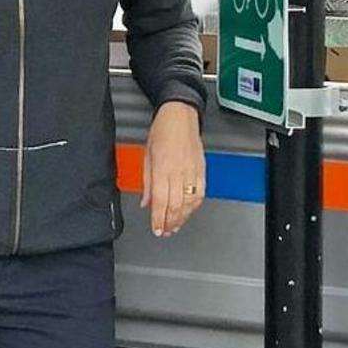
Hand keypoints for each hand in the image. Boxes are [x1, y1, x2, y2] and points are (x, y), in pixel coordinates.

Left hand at [140, 102, 203, 235]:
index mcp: (162, 168)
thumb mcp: (146, 156)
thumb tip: (145, 202)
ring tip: (175, 226)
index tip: (156, 229)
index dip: (158, 219)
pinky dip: (194, 206)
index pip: (160, 201)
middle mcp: (178, 172)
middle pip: (175, 205)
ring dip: (182, 217)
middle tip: (165, 232)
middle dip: (170, 222)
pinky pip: (200, 194)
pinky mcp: (201, 170)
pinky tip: (188, 212)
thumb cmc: (162, 131)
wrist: (180, 116)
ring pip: (189, 203)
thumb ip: (146, 182)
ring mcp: (192, 172)